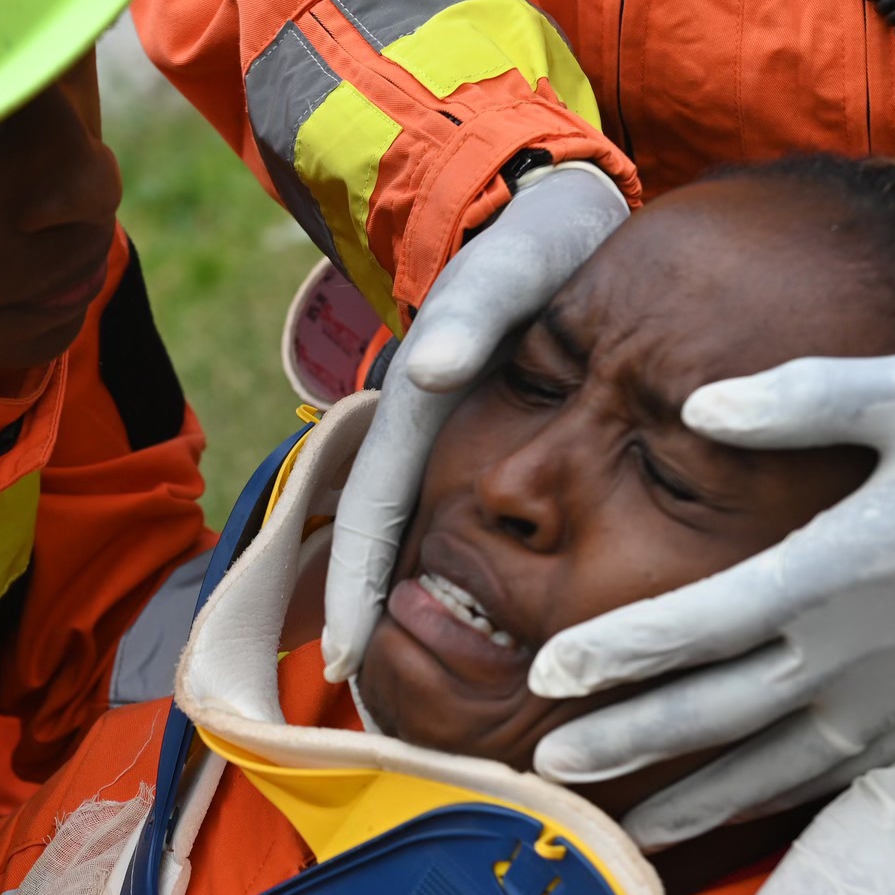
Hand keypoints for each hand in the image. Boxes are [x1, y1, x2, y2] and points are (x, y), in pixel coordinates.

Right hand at [322, 160, 626, 681]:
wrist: (549, 202)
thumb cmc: (540, 239)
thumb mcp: (512, 265)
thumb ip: (473, 316)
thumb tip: (424, 373)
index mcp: (417, 400)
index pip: (375, 512)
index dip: (357, 589)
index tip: (344, 660)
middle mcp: (417, 423)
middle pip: (374, 535)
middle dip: (360, 611)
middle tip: (352, 692)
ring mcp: (440, 431)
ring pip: (404, 529)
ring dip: (390, 598)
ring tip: (392, 673)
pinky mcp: (470, 432)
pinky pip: (438, 513)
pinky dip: (427, 566)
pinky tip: (445, 610)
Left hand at [531, 349, 894, 845]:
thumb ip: (799, 401)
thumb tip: (696, 409)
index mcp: (839, 570)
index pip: (700, 623)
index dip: (619, 654)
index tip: (546, 677)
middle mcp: (861, 651)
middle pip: (719, 711)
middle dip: (628, 740)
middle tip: (546, 768)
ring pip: (776, 767)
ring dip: (694, 797)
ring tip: (626, 828)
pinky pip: (838, 775)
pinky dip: (778, 801)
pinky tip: (737, 814)